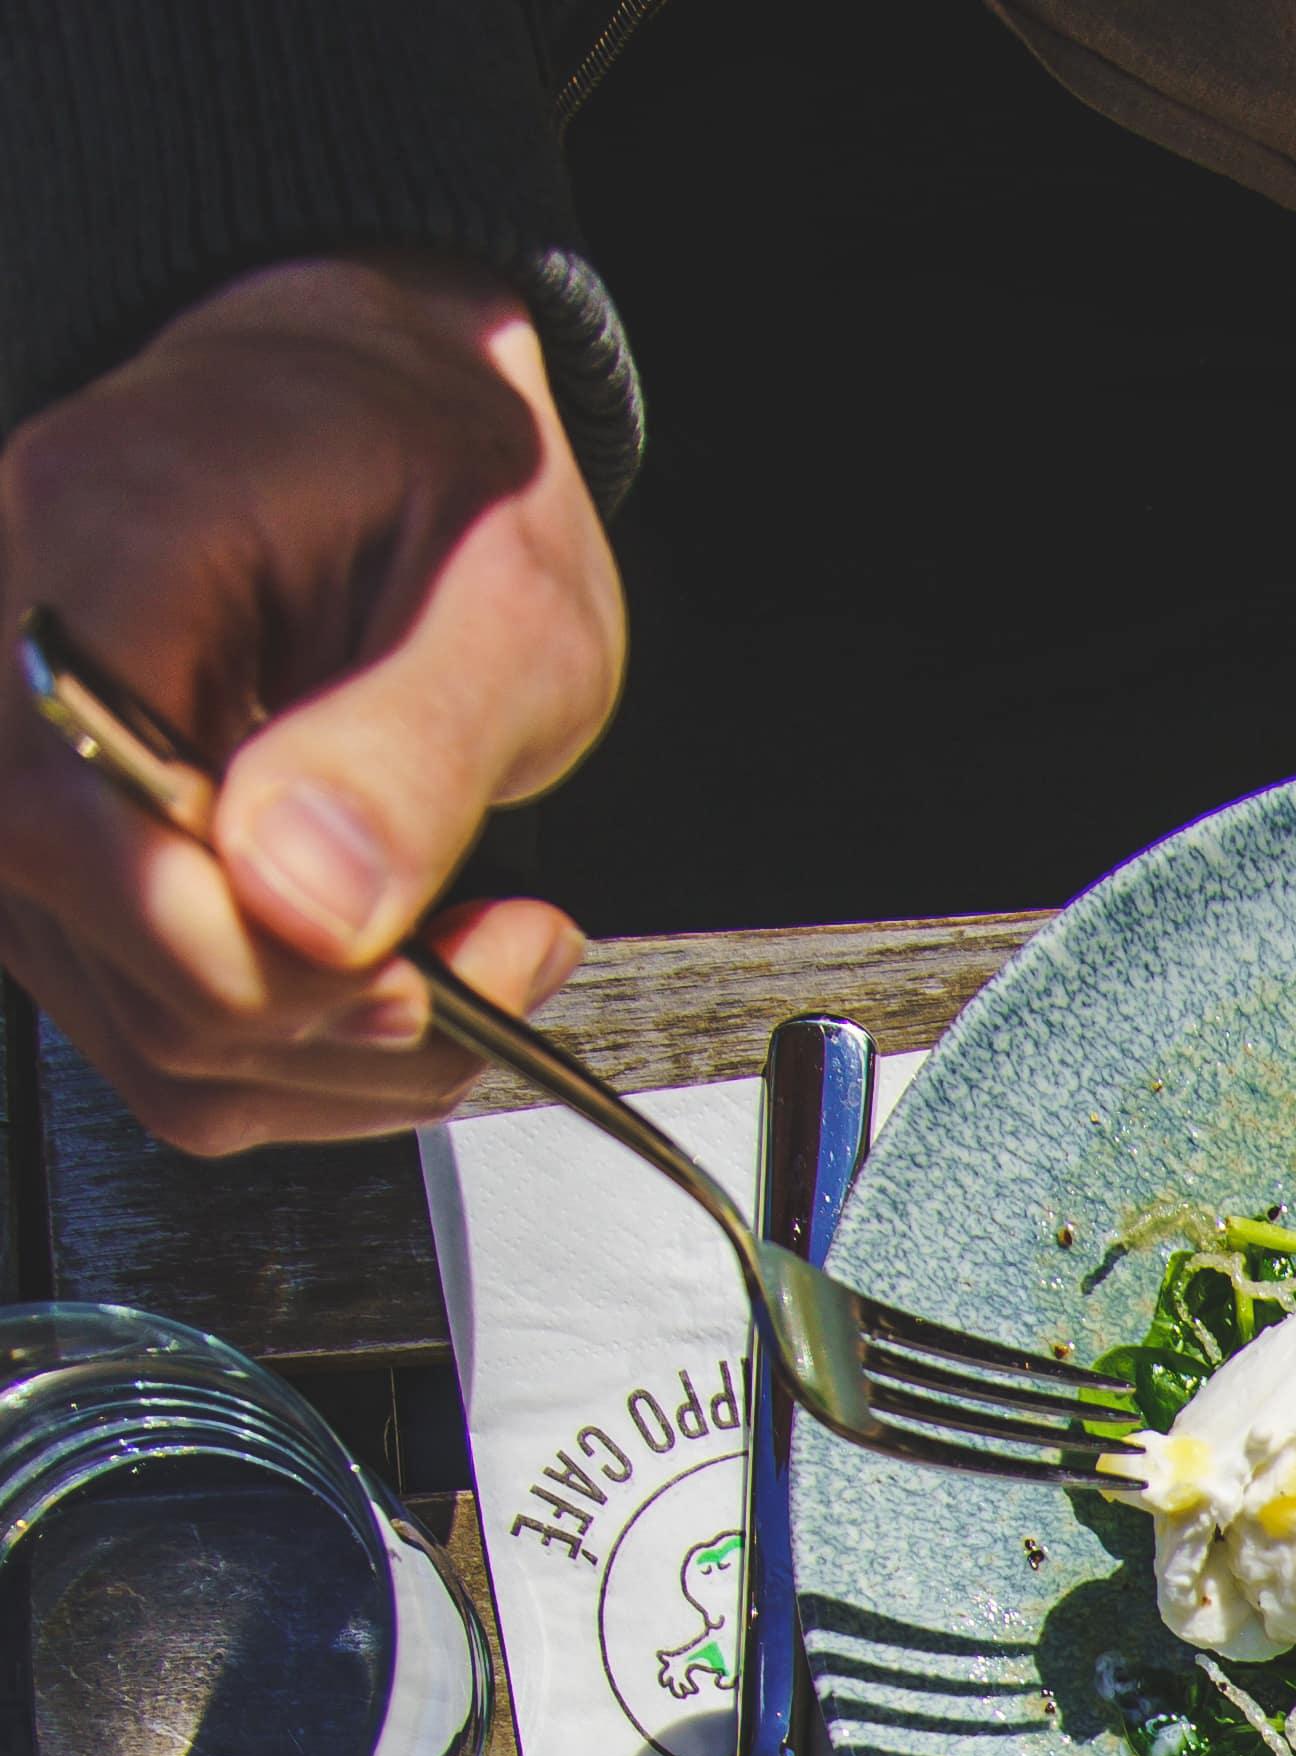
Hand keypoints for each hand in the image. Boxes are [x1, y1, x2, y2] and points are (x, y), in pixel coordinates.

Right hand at [0, 251, 623, 1156]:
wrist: (391, 428)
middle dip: (354, 1013)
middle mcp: (12, 680)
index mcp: (91, 554)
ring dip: (364, 1050)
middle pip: (131, 970)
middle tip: (512, 945)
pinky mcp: (82, 889)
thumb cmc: (435, 478)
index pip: (84, 829)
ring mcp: (34, 799)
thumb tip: (304, 906)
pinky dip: (326, 1054)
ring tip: (486, 945)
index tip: (434, 956)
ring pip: (165, 1045)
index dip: (263, 954)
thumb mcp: (499, 600)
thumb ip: (402, 755)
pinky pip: (181, 1050)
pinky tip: (412, 973)